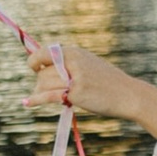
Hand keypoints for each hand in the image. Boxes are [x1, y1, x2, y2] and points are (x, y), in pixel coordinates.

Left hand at [31, 39, 156, 132]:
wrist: (129, 95)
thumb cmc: (109, 83)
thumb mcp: (89, 65)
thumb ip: (69, 65)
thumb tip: (45, 69)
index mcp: (75, 52)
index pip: (43, 52)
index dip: (35, 61)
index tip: (35, 69)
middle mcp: (73, 61)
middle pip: (42, 72)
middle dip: (40, 83)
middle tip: (44, 92)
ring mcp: (74, 77)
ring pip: (44, 84)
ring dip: (40, 93)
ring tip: (39, 98)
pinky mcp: (76, 93)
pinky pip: (49, 95)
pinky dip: (36, 99)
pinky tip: (27, 103)